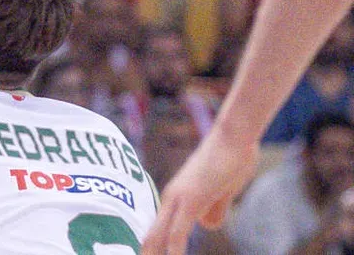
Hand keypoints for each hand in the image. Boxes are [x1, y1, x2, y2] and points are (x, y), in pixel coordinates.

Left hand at [141, 127, 257, 253]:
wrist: (233, 137)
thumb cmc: (230, 160)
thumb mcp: (222, 192)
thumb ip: (214, 209)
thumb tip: (206, 226)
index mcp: (175, 198)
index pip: (156, 230)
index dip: (151, 249)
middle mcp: (169, 198)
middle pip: (150, 236)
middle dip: (146, 253)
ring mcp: (177, 199)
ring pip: (158, 237)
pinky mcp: (190, 200)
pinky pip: (177, 233)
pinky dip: (173, 252)